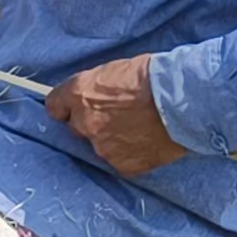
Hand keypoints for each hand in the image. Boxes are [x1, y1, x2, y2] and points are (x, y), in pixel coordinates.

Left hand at [45, 54, 186, 176]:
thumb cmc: (153, 77)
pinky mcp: (123, 165)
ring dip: (112, 140)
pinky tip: (146, 143)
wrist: (183, 102)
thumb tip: (90, 98)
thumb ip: (94, 88)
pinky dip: (130, 155)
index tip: (72, 109)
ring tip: (137, 130)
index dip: (65, 108)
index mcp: (79, 93)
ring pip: (99, 146)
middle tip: (116, 118)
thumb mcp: (114, 71)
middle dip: (91, 124)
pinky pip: (120, 162)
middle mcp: (84, 122)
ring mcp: (103, 147)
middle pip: (76, 128)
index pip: (54, 106)